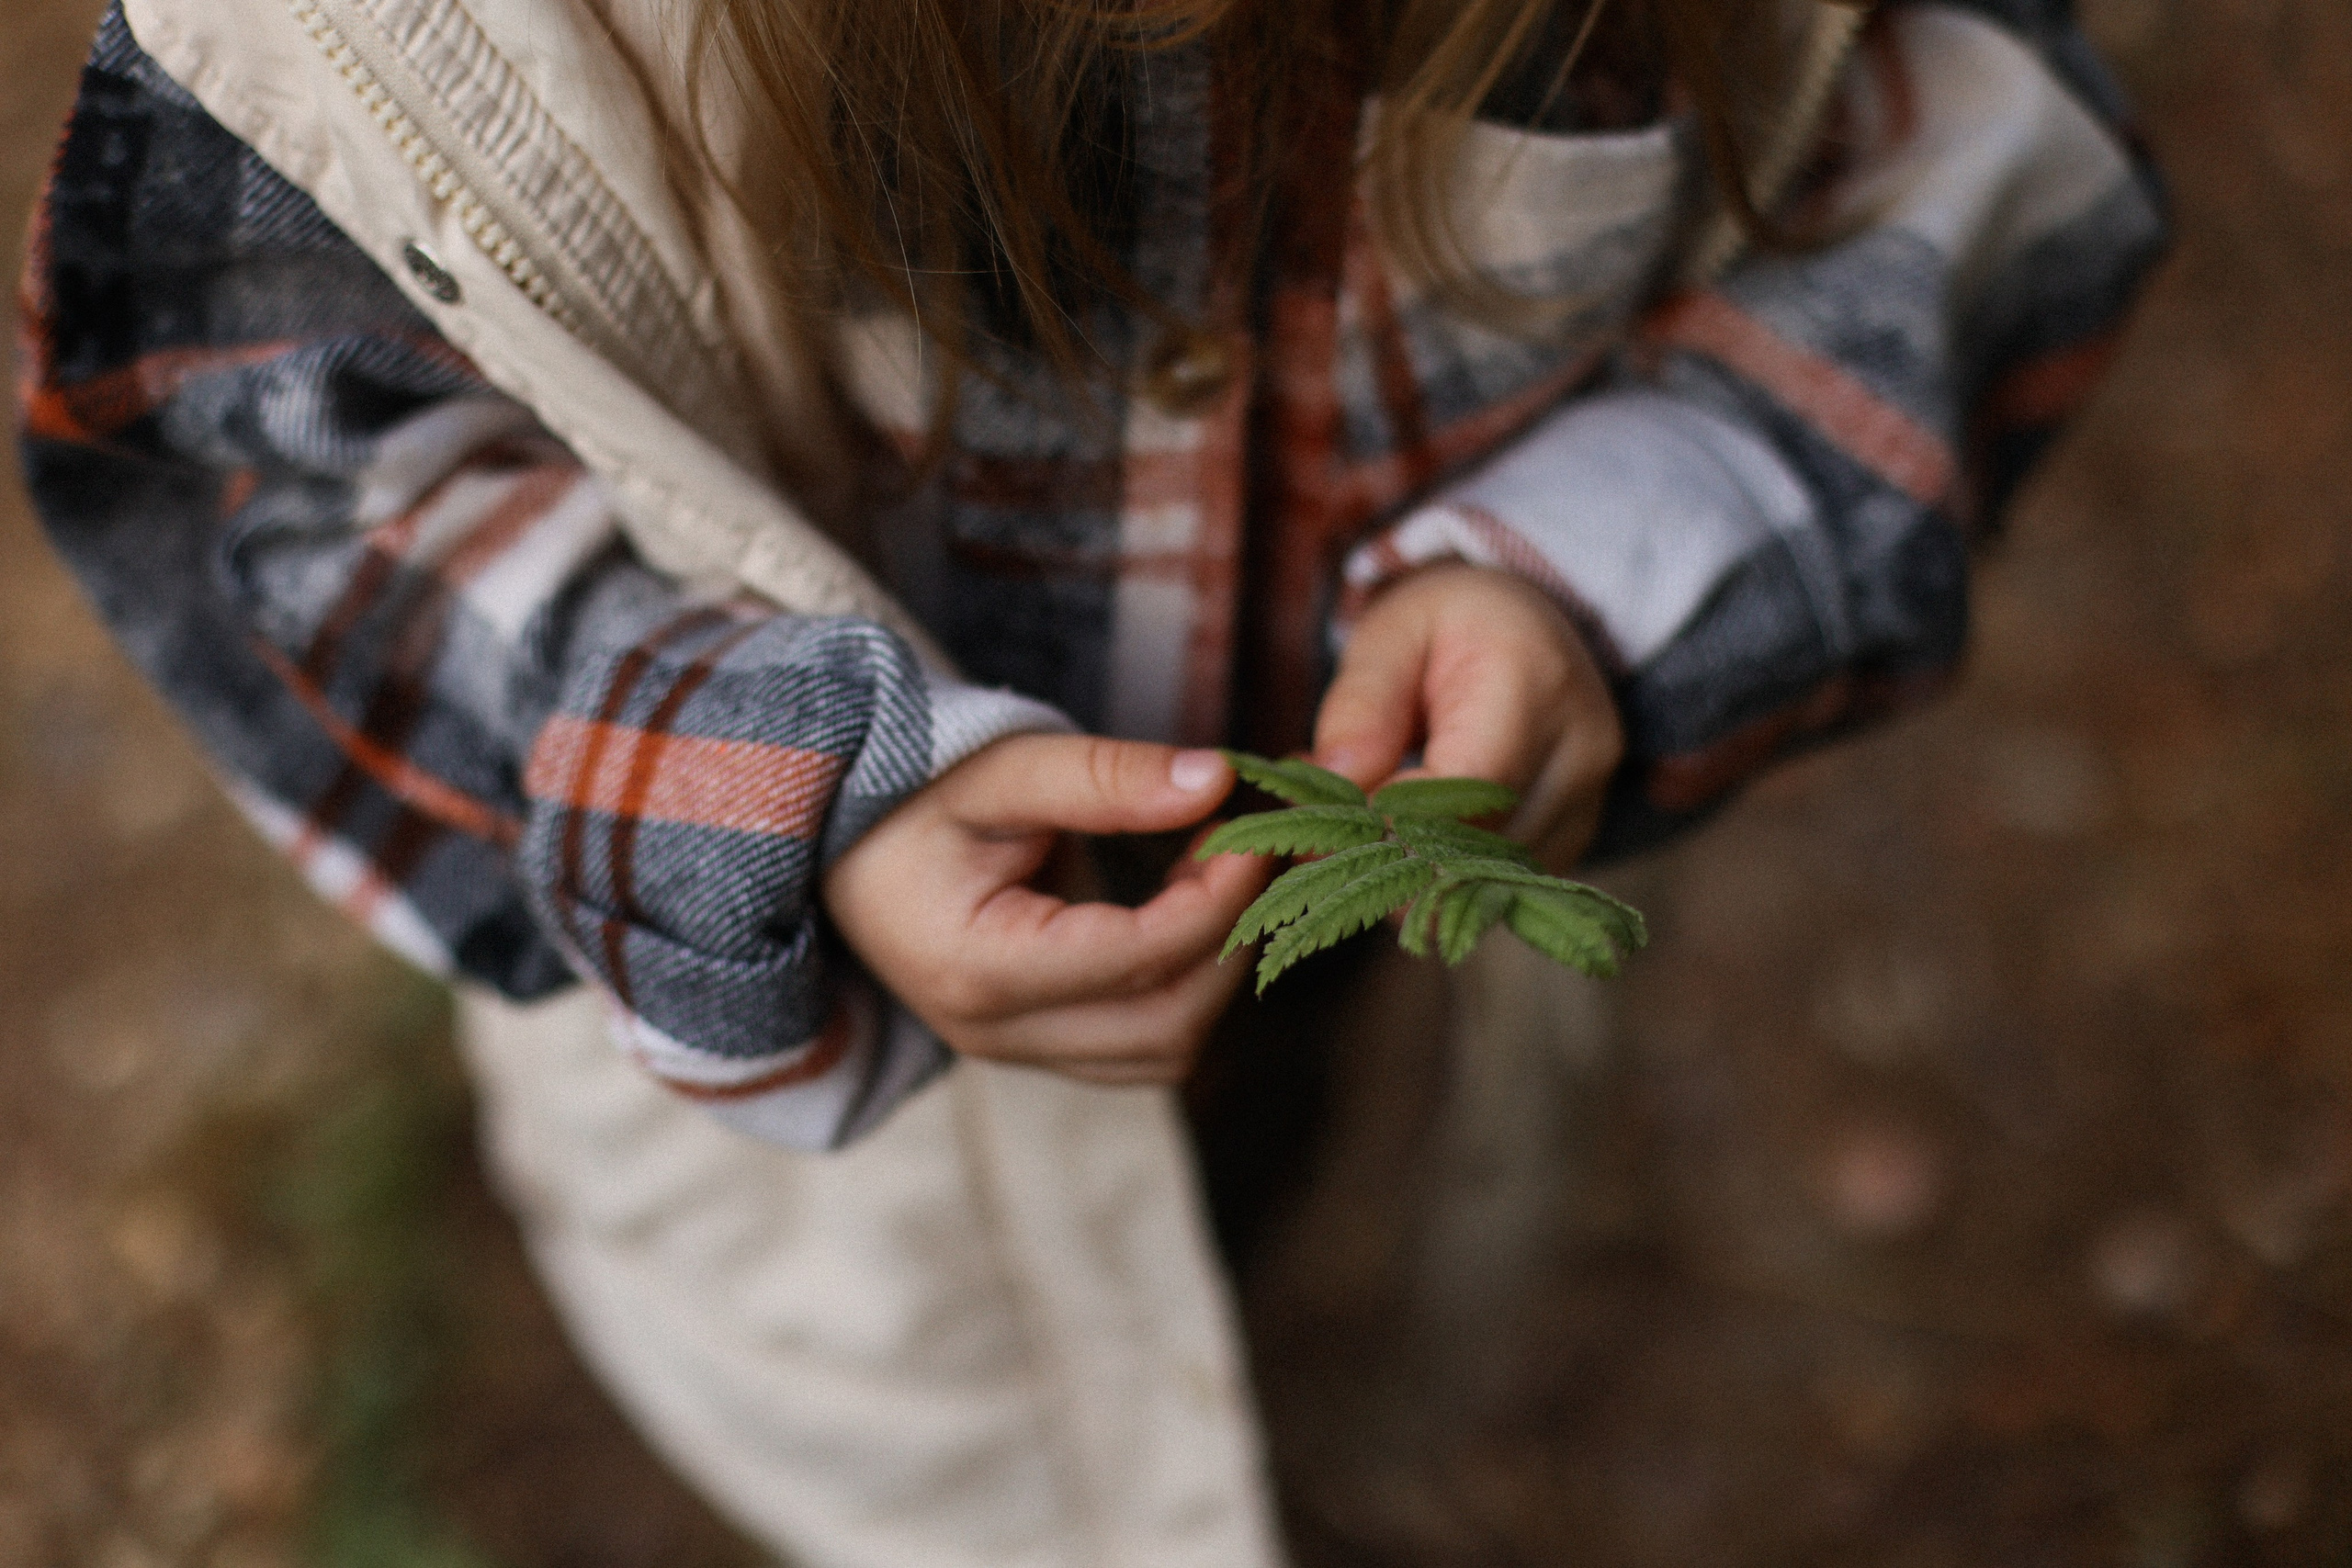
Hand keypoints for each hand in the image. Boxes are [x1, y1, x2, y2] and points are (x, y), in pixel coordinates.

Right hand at [821, 735, 1269, 1085]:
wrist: (832, 843)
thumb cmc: (907, 795)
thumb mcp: (999, 768)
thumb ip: (1105, 779)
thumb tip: (1217, 780)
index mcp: (979, 969)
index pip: (1140, 957)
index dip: (1221, 898)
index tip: (1262, 832)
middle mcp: (996, 1034)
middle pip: (1167, 1025)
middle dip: (1233, 940)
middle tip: (1260, 852)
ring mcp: (1015, 1052)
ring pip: (1163, 1051)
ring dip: (1216, 970)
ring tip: (1226, 873)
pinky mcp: (1037, 1046)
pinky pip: (1139, 1044)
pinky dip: (1185, 985)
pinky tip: (1192, 906)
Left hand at [1313, 563, 1622, 871]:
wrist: (1530, 626)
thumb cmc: (1450, 623)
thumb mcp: (1390, 635)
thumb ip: (1360, 706)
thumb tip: (1333, 783)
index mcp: (1534, 682)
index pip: (1467, 785)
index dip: (1392, 821)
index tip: (1322, 831)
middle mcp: (1579, 751)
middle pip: (1481, 844)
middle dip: (1393, 858)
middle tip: (1319, 846)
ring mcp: (1587, 800)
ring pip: (1488, 878)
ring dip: (1416, 874)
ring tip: (1359, 835)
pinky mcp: (1575, 835)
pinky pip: (1502, 883)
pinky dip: (1446, 875)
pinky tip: (1407, 845)